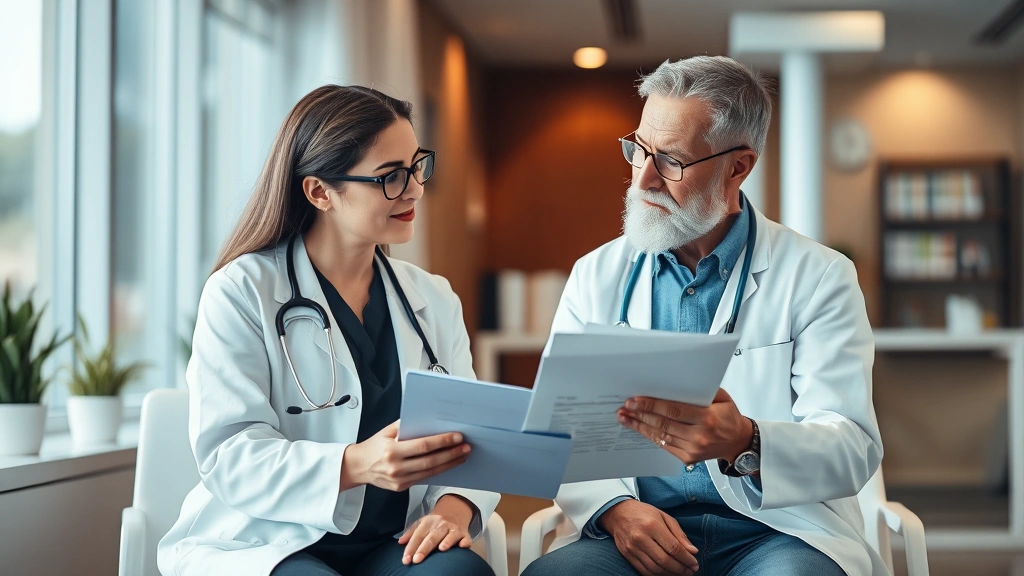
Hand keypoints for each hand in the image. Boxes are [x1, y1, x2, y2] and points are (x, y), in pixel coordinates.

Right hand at [340, 420, 470, 491]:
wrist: (357, 467)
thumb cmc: (373, 447)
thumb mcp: (386, 431)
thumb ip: (406, 425)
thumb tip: (429, 420)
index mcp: (392, 450)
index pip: (423, 445)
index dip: (442, 441)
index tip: (457, 437)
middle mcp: (396, 467)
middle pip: (430, 461)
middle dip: (451, 454)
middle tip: (466, 447)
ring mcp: (399, 480)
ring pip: (430, 473)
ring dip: (449, 464)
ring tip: (462, 456)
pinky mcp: (402, 487)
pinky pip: (424, 479)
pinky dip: (438, 471)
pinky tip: (448, 464)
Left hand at [397, 495, 474, 564]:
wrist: (454, 512)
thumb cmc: (435, 523)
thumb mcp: (422, 523)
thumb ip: (411, 532)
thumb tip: (400, 542)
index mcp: (428, 522)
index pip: (418, 535)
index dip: (411, 547)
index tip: (406, 559)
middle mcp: (441, 524)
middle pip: (432, 536)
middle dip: (424, 548)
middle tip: (416, 560)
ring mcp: (453, 528)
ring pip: (450, 535)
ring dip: (447, 541)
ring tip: (441, 549)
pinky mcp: (464, 534)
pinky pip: (466, 538)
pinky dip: (465, 541)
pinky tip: (462, 546)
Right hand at [599, 499, 698, 574]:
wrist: (617, 513)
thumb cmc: (644, 513)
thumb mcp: (664, 517)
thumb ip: (679, 534)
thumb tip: (692, 551)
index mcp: (653, 525)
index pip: (674, 548)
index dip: (686, 559)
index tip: (694, 564)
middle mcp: (641, 538)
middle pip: (665, 560)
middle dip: (680, 569)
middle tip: (690, 571)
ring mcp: (632, 548)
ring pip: (655, 569)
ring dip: (670, 574)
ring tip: (680, 574)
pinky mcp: (627, 555)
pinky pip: (644, 571)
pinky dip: (657, 575)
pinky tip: (666, 573)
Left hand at [618, 388, 752, 464]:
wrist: (738, 442)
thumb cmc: (729, 416)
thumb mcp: (722, 398)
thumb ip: (702, 391)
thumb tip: (677, 383)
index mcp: (708, 418)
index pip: (673, 410)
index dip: (651, 406)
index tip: (634, 401)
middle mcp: (699, 436)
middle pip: (663, 424)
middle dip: (641, 415)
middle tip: (624, 408)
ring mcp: (693, 449)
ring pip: (661, 436)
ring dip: (640, 427)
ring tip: (625, 419)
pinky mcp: (688, 458)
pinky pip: (665, 446)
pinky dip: (650, 436)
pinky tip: (639, 429)